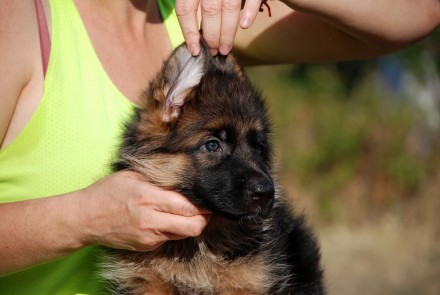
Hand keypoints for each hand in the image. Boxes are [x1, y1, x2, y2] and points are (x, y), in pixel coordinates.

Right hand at [76, 170, 210, 251]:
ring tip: (185, 212)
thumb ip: (160, 178)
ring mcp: (148, 237)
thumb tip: (186, 178)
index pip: (188, 206)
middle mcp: (149, 219)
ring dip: (190, 224)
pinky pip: (169, 238)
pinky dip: (173, 229)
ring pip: (184, 234)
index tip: (209, 198)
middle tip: (205, 209)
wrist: (84, 218)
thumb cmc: (108, 192)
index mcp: (147, 197)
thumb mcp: (133, 176)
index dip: (204, 204)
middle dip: (204, 218)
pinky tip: (165, 219)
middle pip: (193, 226)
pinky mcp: (146, 247)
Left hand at [176, 0, 264, 55]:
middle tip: (214, 51)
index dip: (188, 31)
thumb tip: (193, 31)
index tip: (195, 50)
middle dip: (211, 36)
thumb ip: (192, 3)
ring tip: (225, 48)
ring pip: (228, 8)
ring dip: (227, 32)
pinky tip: (245, 27)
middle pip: (209, 11)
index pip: (185, 9)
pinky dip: (248, 12)